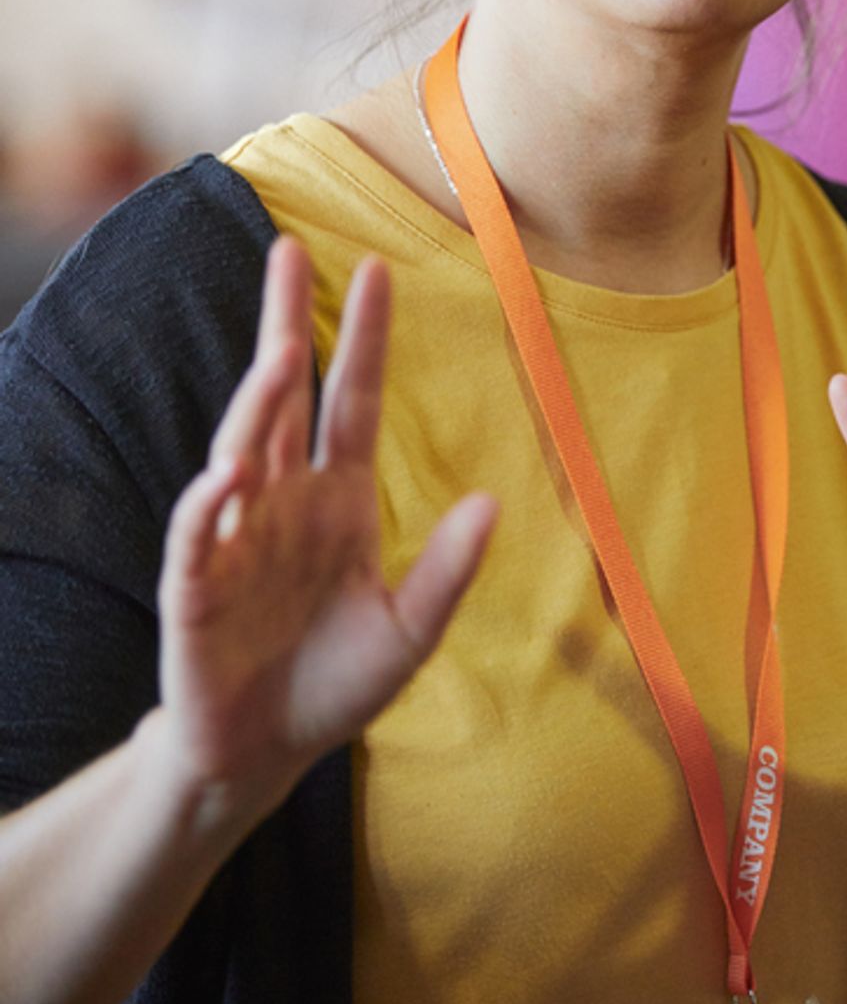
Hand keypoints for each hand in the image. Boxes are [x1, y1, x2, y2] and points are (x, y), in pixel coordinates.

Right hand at [157, 238, 496, 811]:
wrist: (263, 754)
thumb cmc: (335, 684)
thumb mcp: (409, 633)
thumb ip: (446, 573)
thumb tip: (494, 503)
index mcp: (340, 499)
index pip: (352, 399)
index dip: (364, 338)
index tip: (377, 267)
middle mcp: (285, 499)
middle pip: (284, 395)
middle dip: (285, 323)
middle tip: (288, 249)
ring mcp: (236, 535)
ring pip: (242, 446)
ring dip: (257, 401)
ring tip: (280, 355)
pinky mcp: (194, 586)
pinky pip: (198, 533)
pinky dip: (208, 503)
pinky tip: (225, 472)